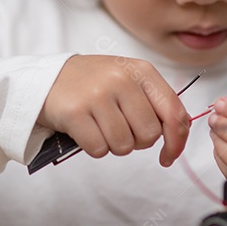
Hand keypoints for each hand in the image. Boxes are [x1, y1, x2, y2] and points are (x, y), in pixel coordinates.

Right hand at [39, 55, 190, 166]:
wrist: (47, 78)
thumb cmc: (94, 84)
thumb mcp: (128, 80)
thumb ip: (155, 102)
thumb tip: (179, 134)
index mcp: (141, 70)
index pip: (174, 112)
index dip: (177, 140)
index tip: (169, 155)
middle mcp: (121, 79)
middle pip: (149, 135)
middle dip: (137, 141)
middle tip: (119, 128)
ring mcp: (97, 94)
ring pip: (124, 146)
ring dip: (113, 145)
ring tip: (100, 126)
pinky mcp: (75, 112)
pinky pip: (99, 149)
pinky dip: (94, 147)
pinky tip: (86, 130)